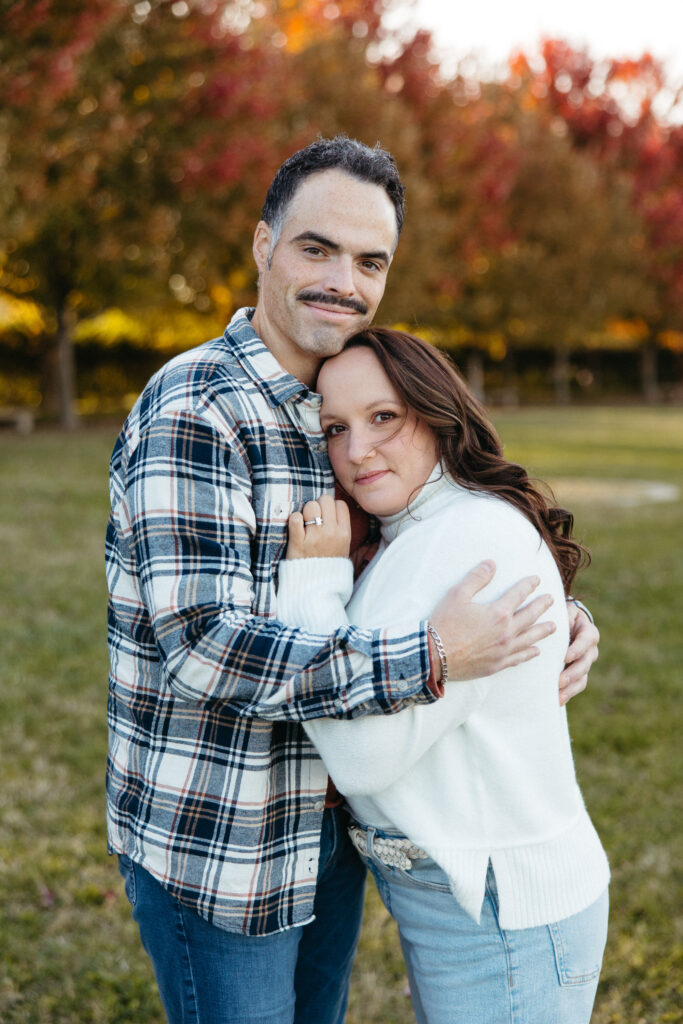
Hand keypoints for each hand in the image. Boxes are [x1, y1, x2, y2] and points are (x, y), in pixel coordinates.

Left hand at [286, 493, 350, 559]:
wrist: (317, 587)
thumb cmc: (329, 565)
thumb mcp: (344, 547)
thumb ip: (340, 527)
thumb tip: (333, 506)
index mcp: (344, 533)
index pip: (340, 504)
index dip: (331, 506)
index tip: (326, 514)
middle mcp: (331, 533)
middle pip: (325, 500)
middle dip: (318, 505)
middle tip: (314, 517)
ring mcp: (314, 537)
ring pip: (310, 506)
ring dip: (306, 512)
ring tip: (305, 523)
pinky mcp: (298, 542)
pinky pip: (295, 518)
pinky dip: (294, 519)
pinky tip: (296, 526)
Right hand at [429, 561, 555, 681]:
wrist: (433, 657)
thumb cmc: (443, 624)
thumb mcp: (457, 595)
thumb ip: (477, 578)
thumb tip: (492, 563)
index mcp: (498, 613)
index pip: (519, 594)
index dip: (529, 585)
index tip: (537, 579)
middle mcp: (506, 632)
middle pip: (530, 616)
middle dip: (542, 606)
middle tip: (551, 600)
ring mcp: (503, 650)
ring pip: (530, 638)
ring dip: (543, 631)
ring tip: (554, 626)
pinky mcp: (496, 665)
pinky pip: (519, 658)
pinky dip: (530, 653)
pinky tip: (536, 651)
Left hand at [559, 603, 598, 705]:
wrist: (568, 624)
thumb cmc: (564, 616)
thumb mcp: (565, 611)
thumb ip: (564, 615)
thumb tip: (559, 621)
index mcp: (589, 632)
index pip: (586, 640)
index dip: (577, 649)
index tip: (565, 657)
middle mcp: (591, 649)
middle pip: (585, 663)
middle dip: (572, 673)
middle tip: (559, 681)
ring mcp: (586, 663)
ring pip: (583, 678)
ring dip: (571, 688)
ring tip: (558, 695)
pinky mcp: (580, 673)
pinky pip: (577, 685)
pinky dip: (568, 693)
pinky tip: (558, 700)